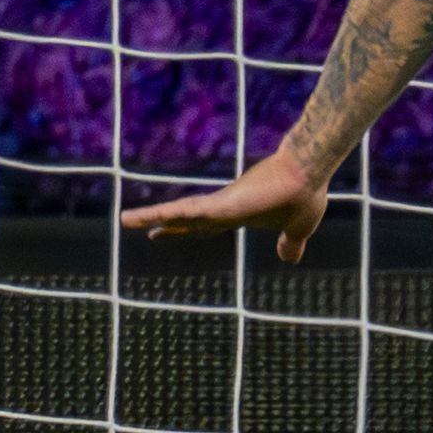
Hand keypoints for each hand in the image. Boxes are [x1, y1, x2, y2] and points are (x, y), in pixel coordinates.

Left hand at [125, 146, 330, 262]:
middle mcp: (225, 207)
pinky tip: (149, 219)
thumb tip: (290, 258)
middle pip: (186, 218)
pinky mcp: (222, 204)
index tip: (162, 231)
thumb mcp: (297, 229)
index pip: (204, 223)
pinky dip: (166, 213)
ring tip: (123, 220)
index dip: (183, 228)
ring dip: (151, 216)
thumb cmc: (305, 195)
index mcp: (239, 213)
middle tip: (136, 224)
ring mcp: (221, 204)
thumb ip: (290, 243)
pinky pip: (187, 211)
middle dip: (164, 223)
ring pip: (179, 213)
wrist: (309, 174)